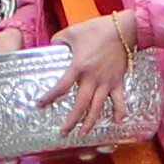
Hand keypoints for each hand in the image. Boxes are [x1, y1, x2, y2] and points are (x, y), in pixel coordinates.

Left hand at [52, 7, 142, 134]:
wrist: (123, 29)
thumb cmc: (97, 29)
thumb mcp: (72, 32)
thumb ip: (58, 40)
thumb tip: (51, 46)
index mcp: (79, 67)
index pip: (61, 87)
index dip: (49, 97)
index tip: (40, 105)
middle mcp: (92, 78)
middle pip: (80, 105)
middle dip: (71, 121)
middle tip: (63, 133)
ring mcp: (106, 82)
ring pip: (98, 107)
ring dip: (90, 122)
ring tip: (83, 134)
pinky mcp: (118, 81)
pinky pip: (119, 100)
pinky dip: (119, 111)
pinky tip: (118, 122)